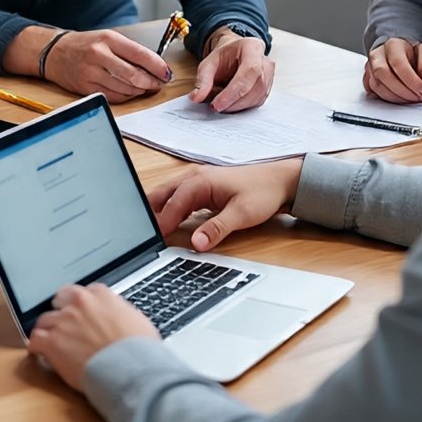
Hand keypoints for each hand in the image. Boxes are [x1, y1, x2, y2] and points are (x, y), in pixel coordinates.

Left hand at [27, 284, 159, 391]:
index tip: (82, 314)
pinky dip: (36, 347)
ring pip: (44, 320)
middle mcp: (79, 303)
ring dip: (48, 330)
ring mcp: (63, 322)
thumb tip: (118, 318)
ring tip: (50, 341)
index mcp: (100, 294)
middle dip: (61, 312)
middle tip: (65, 326)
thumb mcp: (137, 319)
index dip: (81, 306)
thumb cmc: (139, 350)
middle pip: (60, 301)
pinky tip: (38, 352)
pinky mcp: (52, 343)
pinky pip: (35, 341)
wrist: (130, 370)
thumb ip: (120, 312)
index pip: (82, 292)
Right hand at [44, 29, 170, 102]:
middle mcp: (98, 55)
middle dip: (151, 82)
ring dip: (140, 90)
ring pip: (125, 88)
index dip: (157, 66)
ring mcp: (91, 73)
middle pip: (133, 75)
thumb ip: (129, 51)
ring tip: (147, 87)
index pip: (139, 54)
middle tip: (159, 83)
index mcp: (107, 39)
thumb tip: (155, 67)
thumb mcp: (107, 38)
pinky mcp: (86, 88)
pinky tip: (131, 92)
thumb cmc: (86, 44)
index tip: (167, 73)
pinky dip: (127, 96)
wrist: (56, 53)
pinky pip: (113, 96)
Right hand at [147, 159, 302, 249]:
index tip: (153, 239)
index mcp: (201, 181)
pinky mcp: (202, 187)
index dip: (162, 222)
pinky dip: (169, 207)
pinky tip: (167, 221)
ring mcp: (197, 180)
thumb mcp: (241, 214)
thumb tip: (197, 244)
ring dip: (158, 209)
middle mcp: (194, 177)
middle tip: (142, 233)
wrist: (280, 180)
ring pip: (168, 194)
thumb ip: (217, 229)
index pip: (173, 203)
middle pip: (163, 194)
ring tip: (149, 229)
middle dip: (151, 212)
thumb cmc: (262, 193)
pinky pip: (178, 196)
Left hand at [190, 32, 273, 111]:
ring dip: (238, 106)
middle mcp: (265, 61)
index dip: (233, 91)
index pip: (249, 71)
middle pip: (255, 86)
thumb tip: (196, 96)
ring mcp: (269, 76)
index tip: (216, 104)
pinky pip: (257, 102)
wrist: (234, 54)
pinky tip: (231, 104)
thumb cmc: (224, 57)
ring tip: (221, 104)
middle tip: (216, 107)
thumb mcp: (209, 62)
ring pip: (258, 97)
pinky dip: (242, 107)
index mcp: (252, 47)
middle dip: (234, 101)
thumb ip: (203, 79)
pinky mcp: (267, 89)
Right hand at [363, 38, 421, 102]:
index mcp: (393, 45)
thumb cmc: (410, 53)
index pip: (398, 63)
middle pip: (383, 74)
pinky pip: (372, 91)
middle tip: (418, 98)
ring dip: (396, 97)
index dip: (412, 81)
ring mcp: (369, 66)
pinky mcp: (367, 78)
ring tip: (411, 100)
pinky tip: (400, 99)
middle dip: (403, 91)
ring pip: (377, 85)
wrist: (397, 51)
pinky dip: (386, 99)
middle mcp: (377, 55)